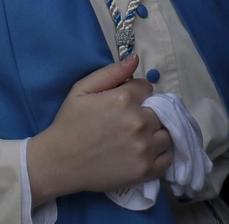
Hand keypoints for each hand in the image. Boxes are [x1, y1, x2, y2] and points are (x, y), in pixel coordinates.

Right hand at [27, 55, 171, 204]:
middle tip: (130, 121)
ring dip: (156, 133)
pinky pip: (167, 158)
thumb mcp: (81, 90)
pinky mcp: (146, 170)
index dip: (136, 92)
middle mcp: (139, 122)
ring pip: (166, 134)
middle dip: (147, 112)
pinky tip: (144, 152)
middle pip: (160, 111)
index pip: (147, 87)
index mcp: (123, 99)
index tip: (125, 101)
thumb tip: (134, 58)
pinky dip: (159, 154)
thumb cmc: (69, 123)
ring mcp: (144, 148)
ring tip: (138, 137)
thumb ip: (110, 73)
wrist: (61, 161)